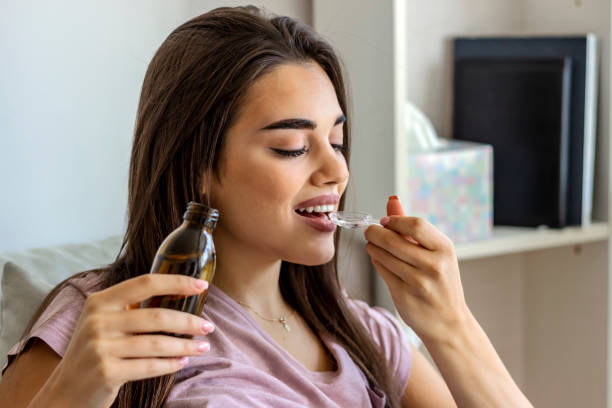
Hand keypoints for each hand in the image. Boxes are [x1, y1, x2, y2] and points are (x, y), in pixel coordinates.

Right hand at [53, 274, 214, 407]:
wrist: (66, 390)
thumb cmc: (95, 351)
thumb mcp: (104, 321)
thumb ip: (131, 307)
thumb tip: (180, 294)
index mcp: (100, 301)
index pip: (146, 283)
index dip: (177, 282)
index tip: (202, 286)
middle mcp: (98, 321)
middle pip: (157, 316)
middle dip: (189, 322)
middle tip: (208, 326)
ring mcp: (100, 347)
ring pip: (157, 344)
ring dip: (185, 346)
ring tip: (202, 346)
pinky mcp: (106, 372)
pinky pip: (149, 366)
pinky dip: (170, 365)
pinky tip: (182, 362)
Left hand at [364, 200, 469, 344]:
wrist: (448, 323)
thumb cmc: (440, 281)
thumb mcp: (435, 252)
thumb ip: (412, 226)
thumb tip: (392, 200)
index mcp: (445, 250)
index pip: (416, 224)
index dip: (395, 220)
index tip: (385, 221)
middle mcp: (434, 265)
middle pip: (393, 239)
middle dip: (375, 232)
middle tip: (370, 231)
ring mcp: (418, 282)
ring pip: (383, 255)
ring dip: (373, 247)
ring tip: (373, 245)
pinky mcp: (403, 296)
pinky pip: (381, 271)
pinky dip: (376, 261)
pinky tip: (379, 259)